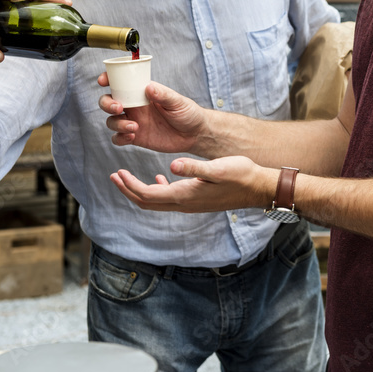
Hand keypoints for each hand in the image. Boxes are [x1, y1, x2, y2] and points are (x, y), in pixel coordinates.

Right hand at [99, 80, 207, 154]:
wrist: (195, 134)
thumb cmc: (188, 113)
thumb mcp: (178, 101)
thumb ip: (163, 95)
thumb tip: (148, 87)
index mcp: (142, 92)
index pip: (120, 82)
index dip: (108, 79)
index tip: (103, 80)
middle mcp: (134, 106)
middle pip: (108, 101)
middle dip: (107, 104)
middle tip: (119, 108)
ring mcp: (133, 121)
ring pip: (111, 121)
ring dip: (117, 123)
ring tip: (134, 127)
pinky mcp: (135, 137)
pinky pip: (118, 138)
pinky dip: (120, 137)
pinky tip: (132, 136)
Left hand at [111, 155, 275, 213]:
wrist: (258, 188)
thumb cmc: (241, 175)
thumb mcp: (217, 168)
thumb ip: (194, 168)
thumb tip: (171, 167)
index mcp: (185, 196)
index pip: (148, 194)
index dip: (130, 185)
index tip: (117, 172)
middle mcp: (184, 204)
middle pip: (147, 202)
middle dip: (128, 190)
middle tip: (114, 175)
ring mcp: (190, 204)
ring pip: (157, 202)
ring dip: (139, 190)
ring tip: (127, 177)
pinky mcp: (197, 200)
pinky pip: (170, 199)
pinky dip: (158, 190)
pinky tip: (160, 179)